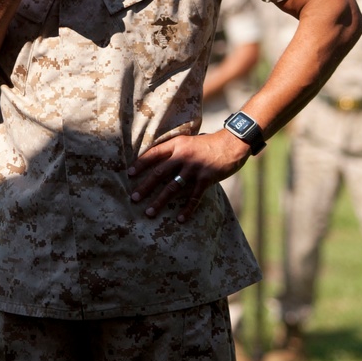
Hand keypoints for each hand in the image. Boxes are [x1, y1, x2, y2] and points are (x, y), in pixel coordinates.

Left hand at [127, 129, 249, 222]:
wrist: (232, 143)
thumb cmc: (209, 143)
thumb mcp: (189, 141)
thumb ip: (175, 150)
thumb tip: (159, 163)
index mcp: (177, 144)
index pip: (154, 154)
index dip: (141, 164)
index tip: (129, 174)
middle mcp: (183, 156)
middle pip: (159, 173)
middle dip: (145, 187)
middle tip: (134, 198)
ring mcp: (195, 168)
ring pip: (173, 188)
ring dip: (160, 201)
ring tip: (150, 212)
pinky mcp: (206, 179)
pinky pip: (194, 197)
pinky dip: (187, 209)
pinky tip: (180, 219)